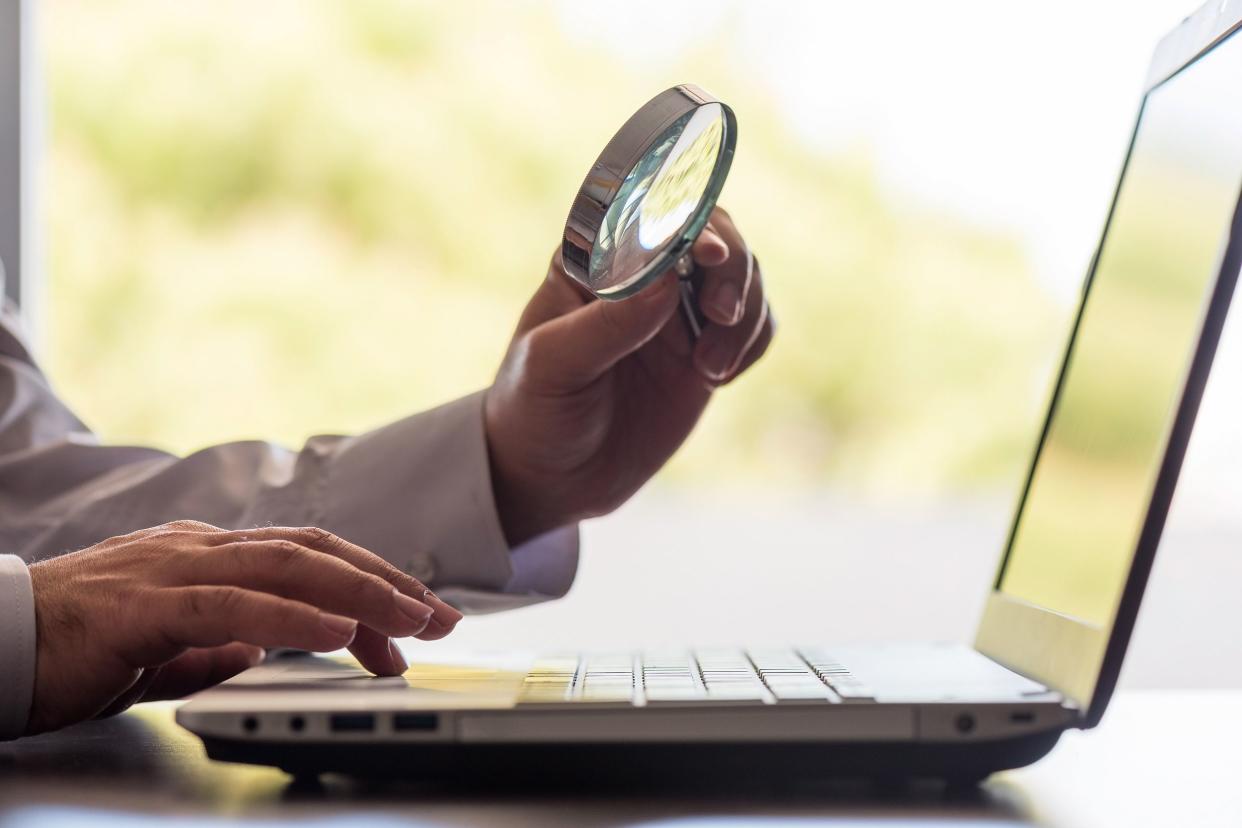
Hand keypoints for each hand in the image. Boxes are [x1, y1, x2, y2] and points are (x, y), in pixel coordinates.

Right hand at [24, 520, 462, 735]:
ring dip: (360, 593)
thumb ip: (212, 645)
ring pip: (288, 568)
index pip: (307, 558)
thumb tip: (259, 649)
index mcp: (207, 557)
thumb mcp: (162, 650)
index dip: (369, 580)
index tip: (415, 617)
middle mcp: (200, 550)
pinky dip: (294, 618)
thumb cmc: (70, 649)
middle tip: (441, 618)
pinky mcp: (148, 606)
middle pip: (315, 553)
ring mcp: (174, 569)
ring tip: (412, 620)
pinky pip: (235, 607)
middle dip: (387, 583)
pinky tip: (338, 631)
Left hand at [486, 206, 773, 544]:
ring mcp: (677, 312)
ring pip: (743, 278)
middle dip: (732, 268)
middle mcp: (643, 275)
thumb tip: (667, 283)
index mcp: (595, 261)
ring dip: (745, 313)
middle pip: (714, 234)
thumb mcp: (554, 366)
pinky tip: (716, 376)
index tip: (708, 253)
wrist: (552, 477)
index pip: (651, 213)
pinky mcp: (704, 350)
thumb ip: (606, 324)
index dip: (689, 220)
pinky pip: (755, 324)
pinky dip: (753, 342)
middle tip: (721, 313)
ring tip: (711, 367)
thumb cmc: (535, 410)